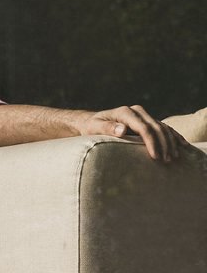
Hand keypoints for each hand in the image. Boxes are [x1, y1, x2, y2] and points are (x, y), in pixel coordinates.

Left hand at [76, 105, 197, 162]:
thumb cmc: (91, 126)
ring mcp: (143, 115)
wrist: (91, 121)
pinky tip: (181, 145)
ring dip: (170, 142)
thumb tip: (122, 129)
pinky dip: (173, 136)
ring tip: (173, 157)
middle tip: (166, 161)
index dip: (152, 142)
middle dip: (164, 144)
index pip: (144, 127)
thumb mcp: (94, 127)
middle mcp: (137, 111)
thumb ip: (107, 128)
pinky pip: (163, 128)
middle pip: (156, 127)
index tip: (155, 156)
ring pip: (162, 127)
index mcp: (125, 112)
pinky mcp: (147, 120)